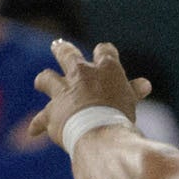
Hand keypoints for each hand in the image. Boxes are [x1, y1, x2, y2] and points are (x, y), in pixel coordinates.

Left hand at [24, 38, 151, 150]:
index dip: (104, 51)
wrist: (99, 132)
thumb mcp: (129, 102)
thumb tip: (145, 85)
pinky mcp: (51, 111)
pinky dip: (38, 125)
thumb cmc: (120, 117)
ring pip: (47, 78)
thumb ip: (133, 91)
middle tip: (57, 45)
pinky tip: (32, 131)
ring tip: (41, 81)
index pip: (104, 50)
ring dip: (44, 80)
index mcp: (106, 68)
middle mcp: (82, 74)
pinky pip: (40, 118)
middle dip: (62, 49)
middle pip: (68, 54)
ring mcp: (64, 91)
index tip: (103, 51)